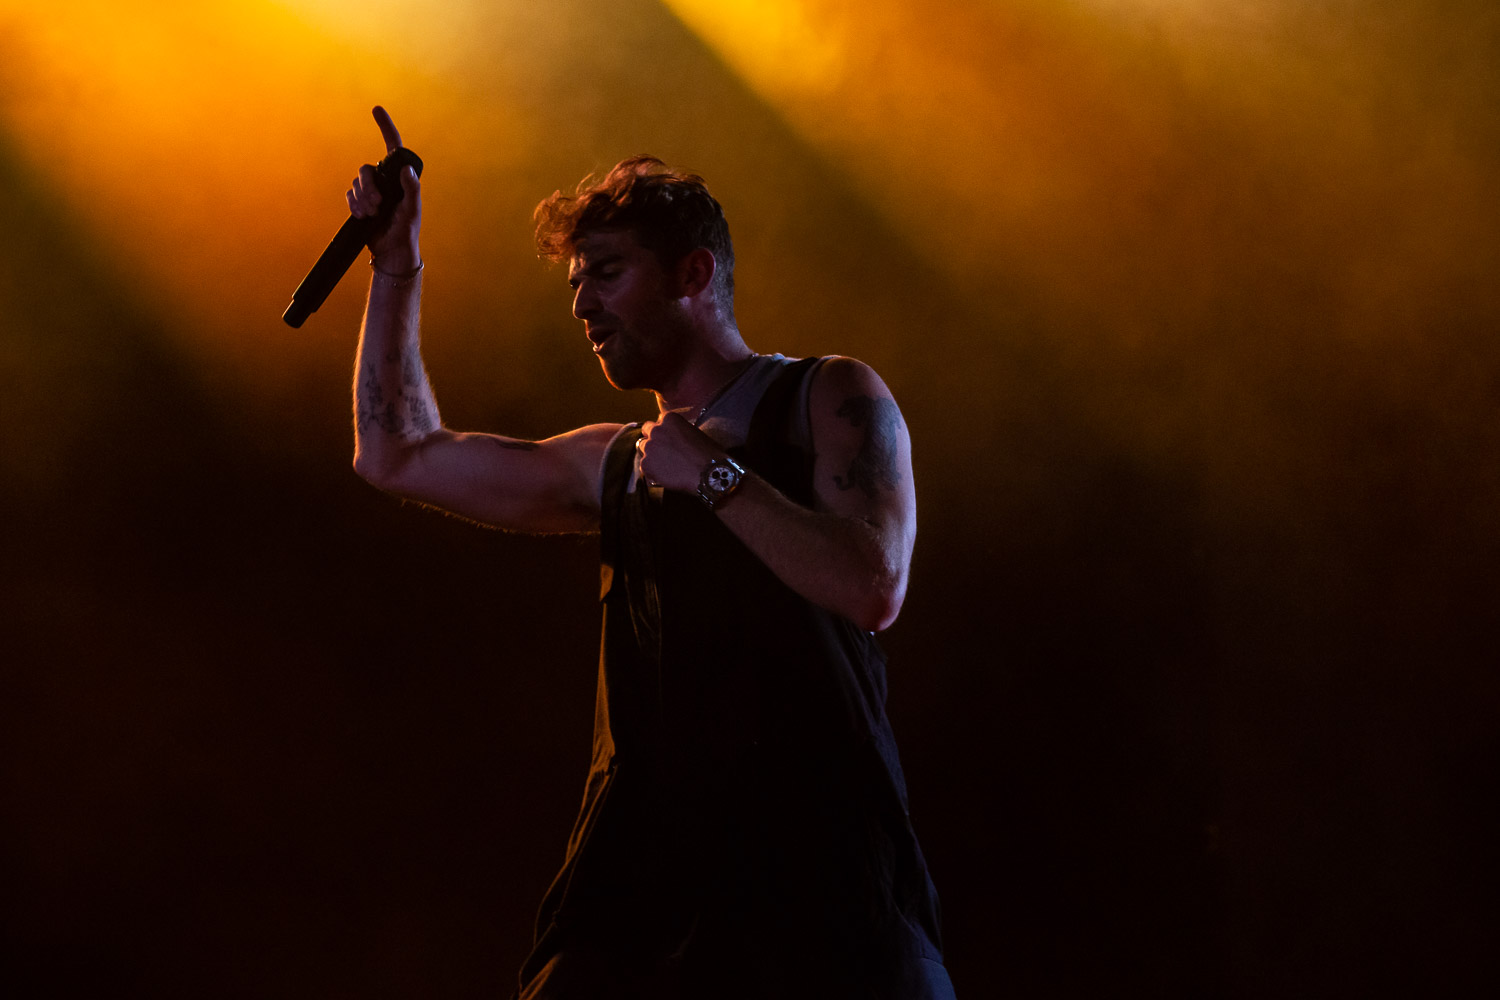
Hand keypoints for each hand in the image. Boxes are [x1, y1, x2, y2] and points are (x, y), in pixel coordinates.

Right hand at [346, 105, 421, 270]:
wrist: (392, 252)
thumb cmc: (407, 231)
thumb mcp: (413, 211)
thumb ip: (412, 190)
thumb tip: (406, 170)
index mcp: (400, 178)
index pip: (392, 147)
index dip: (385, 126)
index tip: (377, 109)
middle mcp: (385, 181)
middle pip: (366, 170)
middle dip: (368, 187)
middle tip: (378, 205)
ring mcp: (372, 192)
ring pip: (356, 183)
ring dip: (362, 199)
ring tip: (372, 214)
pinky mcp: (361, 203)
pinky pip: (350, 195)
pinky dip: (354, 205)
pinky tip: (364, 216)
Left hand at [637, 411, 725, 491]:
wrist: (709, 473)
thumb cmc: (708, 454)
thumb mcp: (695, 433)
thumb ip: (679, 431)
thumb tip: (674, 437)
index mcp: (670, 418)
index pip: (659, 422)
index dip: (664, 431)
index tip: (669, 440)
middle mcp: (656, 430)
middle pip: (646, 431)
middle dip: (653, 439)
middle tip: (663, 451)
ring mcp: (649, 447)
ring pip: (643, 449)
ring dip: (651, 455)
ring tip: (666, 466)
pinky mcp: (646, 464)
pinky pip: (645, 467)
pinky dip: (653, 472)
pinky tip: (666, 476)